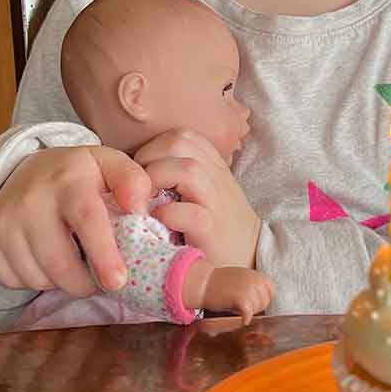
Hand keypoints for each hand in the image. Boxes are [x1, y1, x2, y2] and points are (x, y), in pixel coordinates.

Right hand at [0, 146, 152, 295]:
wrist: (27, 169)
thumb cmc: (79, 175)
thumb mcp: (111, 165)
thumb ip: (134, 181)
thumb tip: (140, 209)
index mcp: (69, 180)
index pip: (87, 221)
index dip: (104, 256)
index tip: (118, 281)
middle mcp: (31, 199)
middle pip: (60, 263)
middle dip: (85, 283)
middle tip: (99, 279)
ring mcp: (4, 219)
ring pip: (38, 278)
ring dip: (60, 281)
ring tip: (70, 258)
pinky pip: (14, 281)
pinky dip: (34, 279)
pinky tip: (44, 257)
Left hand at [136, 130, 261, 268]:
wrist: (252, 256)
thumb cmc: (218, 224)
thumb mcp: (205, 190)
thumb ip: (182, 175)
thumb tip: (138, 169)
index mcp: (213, 165)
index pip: (182, 135)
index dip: (155, 148)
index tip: (144, 172)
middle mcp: (217, 177)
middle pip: (180, 142)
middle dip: (149, 158)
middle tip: (140, 186)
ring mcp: (217, 202)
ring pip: (188, 169)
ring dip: (156, 181)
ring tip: (146, 202)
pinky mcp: (213, 230)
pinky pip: (190, 213)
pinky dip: (167, 214)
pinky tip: (158, 222)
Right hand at [191, 265, 273, 326]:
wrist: (202, 283)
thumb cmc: (219, 282)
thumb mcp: (242, 277)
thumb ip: (254, 284)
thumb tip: (264, 299)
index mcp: (257, 274)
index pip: (271, 290)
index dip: (263, 298)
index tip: (254, 302)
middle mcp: (255, 281)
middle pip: (265, 302)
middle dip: (256, 307)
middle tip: (243, 307)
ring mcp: (249, 289)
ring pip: (258, 309)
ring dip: (250, 312)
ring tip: (238, 309)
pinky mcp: (241, 299)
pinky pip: (249, 314)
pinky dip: (245, 318)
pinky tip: (241, 319)